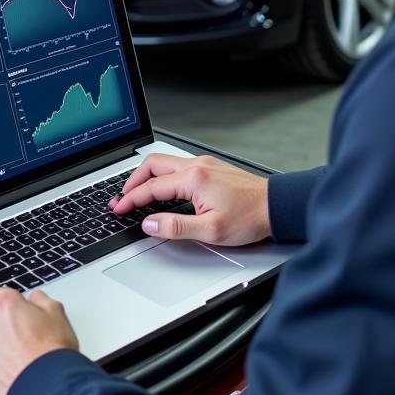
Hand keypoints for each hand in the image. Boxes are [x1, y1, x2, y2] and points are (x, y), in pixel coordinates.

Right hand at [110, 154, 270, 245]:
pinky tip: (161, 188)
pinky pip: (177, 166)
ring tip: (136, 193)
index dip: (131, 199)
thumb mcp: (210, 231)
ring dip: (147, 177)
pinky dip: (162, 176)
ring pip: (165, 163)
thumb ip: (175, 227)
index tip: (118, 208)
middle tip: (121, 198)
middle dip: (132, 181)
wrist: (275, 207)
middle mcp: (197, 166)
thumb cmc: (250, 217)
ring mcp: (205, 164)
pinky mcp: (211, 168)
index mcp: (194, 178)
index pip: (152, 187)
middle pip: (153, 165)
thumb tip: (149, 224)